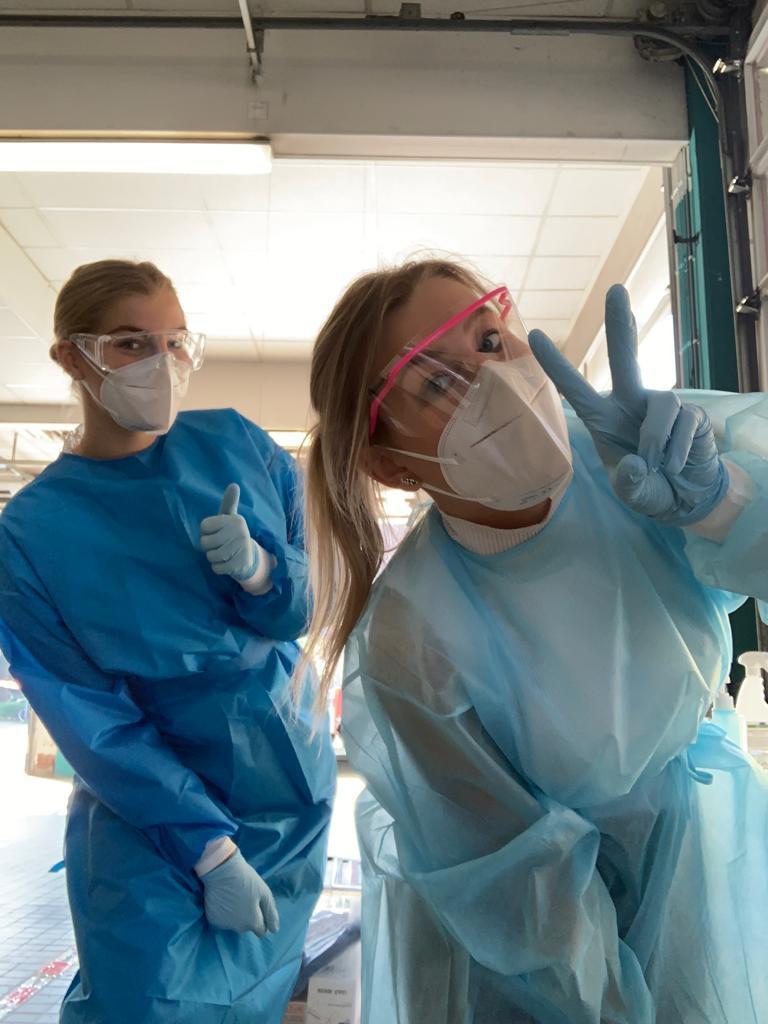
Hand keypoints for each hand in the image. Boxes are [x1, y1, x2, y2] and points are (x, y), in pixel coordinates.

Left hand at [200, 484, 258, 580]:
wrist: (249, 559)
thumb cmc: (232, 535)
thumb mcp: (229, 518)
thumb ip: (229, 503)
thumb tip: (234, 485)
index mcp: (235, 520)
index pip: (204, 526)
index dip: (206, 532)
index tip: (217, 533)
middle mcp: (240, 532)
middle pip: (204, 542)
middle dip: (209, 547)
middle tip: (220, 546)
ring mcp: (241, 549)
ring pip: (210, 556)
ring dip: (213, 558)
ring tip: (223, 555)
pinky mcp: (241, 564)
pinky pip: (217, 568)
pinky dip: (218, 568)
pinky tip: (227, 564)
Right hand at [200, 850, 279, 936]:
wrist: (220, 870)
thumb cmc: (245, 879)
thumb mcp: (264, 892)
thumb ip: (270, 912)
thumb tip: (274, 929)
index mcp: (252, 922)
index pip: (261, 931)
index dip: (262, 919)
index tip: (258, 906)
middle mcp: (238, 928)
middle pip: (247, 927)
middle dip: (248, 917)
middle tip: (245, 898)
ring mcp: (224, 924)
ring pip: (234, 924)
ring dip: (236, 915)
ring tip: (234, 897)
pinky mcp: (212, 919)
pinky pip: (222, 919)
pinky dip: (224, 912)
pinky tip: (224, 899)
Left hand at [528, 284, 727, 525]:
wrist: (687, 497)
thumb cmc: (649, 488)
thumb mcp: (632, 494)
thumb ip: (630, 483)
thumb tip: (637, 465)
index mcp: (603, 419)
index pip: (575, 389)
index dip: (556, 365)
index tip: (535, 335)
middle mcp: (630, 403)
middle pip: (625, 357)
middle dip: (621, 324)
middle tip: (615, 291)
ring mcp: (662, 405)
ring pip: (663, 403)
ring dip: (657, 439)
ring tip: (660, 465)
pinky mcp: (691, 413)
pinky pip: (684, 423)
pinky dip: (679, 451)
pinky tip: (677, 465)